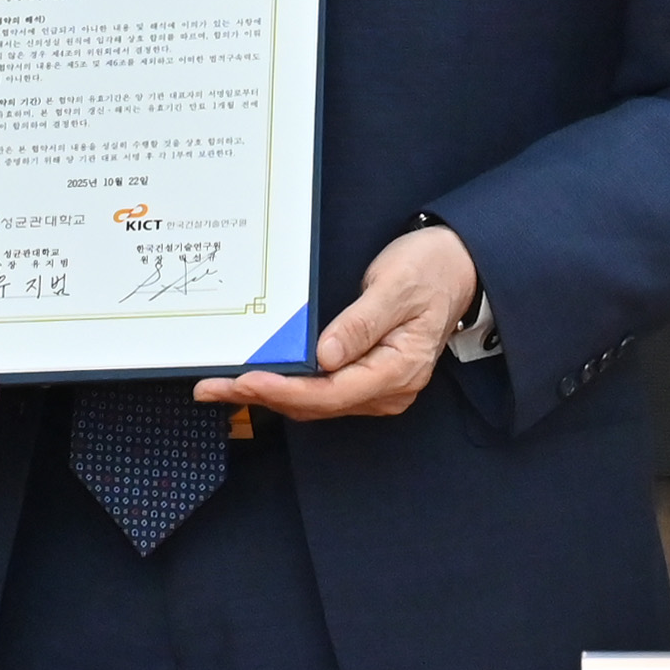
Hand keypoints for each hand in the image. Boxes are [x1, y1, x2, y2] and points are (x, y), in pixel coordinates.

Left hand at [209, 224, 477, 421]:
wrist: (456, 267)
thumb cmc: (429, 270)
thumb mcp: (396, 287)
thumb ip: (360, 323)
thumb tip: (325, 356)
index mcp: (399, 369)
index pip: (332, 391)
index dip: (286, 390)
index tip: (247, 382)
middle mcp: (388, 389)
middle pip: (317, 403)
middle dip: (263, 396)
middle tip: (213, 387)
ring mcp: (378, 388)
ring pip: (315, 402)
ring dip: (269, 395)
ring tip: (222, 387)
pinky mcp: (366, 378)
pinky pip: (322, 392)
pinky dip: (287, 387)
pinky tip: (258, 380)